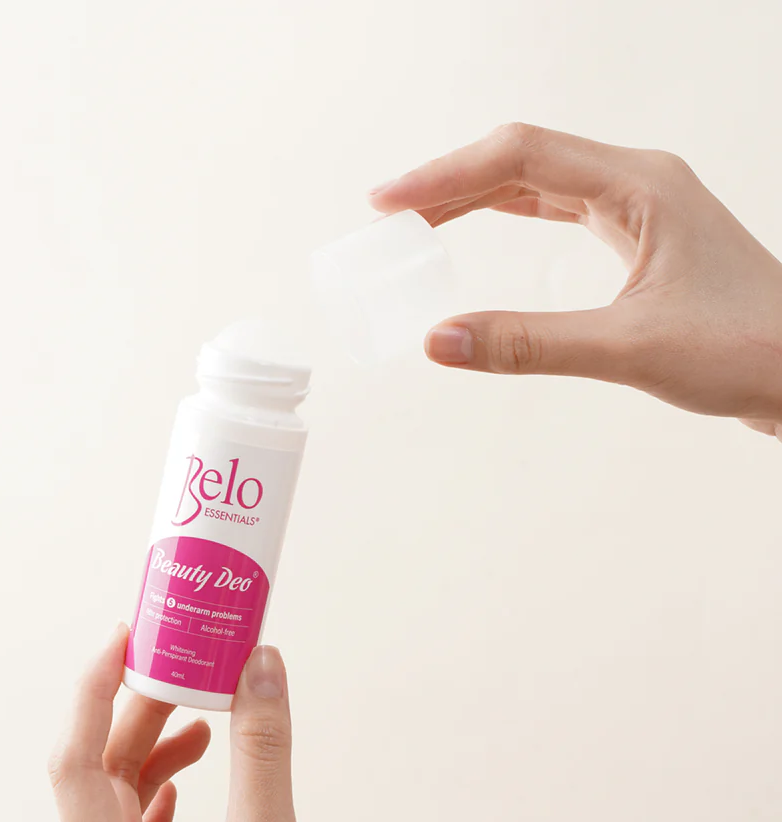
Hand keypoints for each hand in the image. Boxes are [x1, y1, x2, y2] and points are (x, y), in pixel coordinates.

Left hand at [49, 625, 365, 821]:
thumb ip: (261, 752)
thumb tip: (259, 666)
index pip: (76, 768)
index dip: (92, 695)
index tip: (122, 640)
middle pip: (104, 780)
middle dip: (138, 715)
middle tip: (180, 664)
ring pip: (129, 804)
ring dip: (158, 749)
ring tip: (203, 713)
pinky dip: (166, 789)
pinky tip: (189, 773)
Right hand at [370, 123, 781, 441]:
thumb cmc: (746, 350)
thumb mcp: (629, 350)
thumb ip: (530, 344)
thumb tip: (439, 340)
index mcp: (640, 185)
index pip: (520, 158)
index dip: (445, 176)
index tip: (387, 203)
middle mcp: (638, 182)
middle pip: (522, 158)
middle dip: (450, 182)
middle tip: (390, 216)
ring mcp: (640, 206)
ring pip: (537, 182)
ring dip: (474, 196)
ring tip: (418, 221)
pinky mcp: (638, 236)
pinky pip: (556, 208)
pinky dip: (507, 215)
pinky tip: (478, 228)